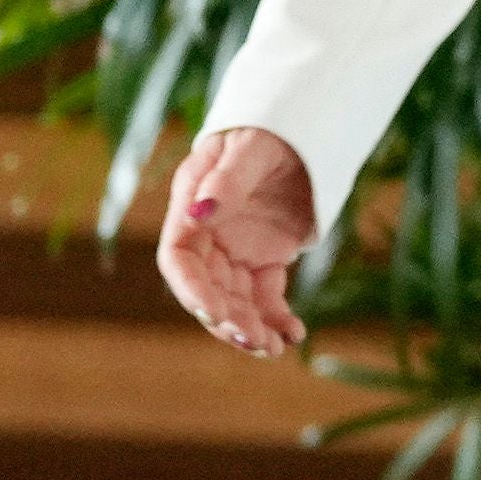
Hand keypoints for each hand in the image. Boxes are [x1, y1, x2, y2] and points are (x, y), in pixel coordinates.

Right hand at [158, 125, 319, 358]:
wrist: (302, 131)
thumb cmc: (269, 131)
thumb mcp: (251, 148)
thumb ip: (226, 181)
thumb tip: (200, 213)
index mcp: (191, 206)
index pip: (178, 258)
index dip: (192, 290)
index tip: (216, 313)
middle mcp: (208, 235)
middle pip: (206, 289)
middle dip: (227, 319)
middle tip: (255, 341)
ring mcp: (234, 250)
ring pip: (234, 301)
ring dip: (250, 328)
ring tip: (275, 348)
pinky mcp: (262, 260)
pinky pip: (264, 297)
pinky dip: (276, 319)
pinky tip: (294, 334)